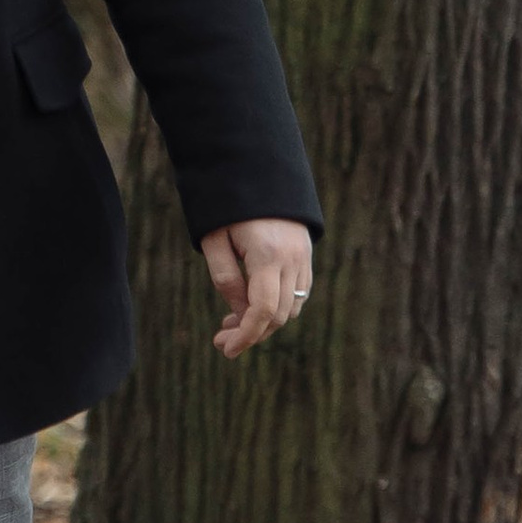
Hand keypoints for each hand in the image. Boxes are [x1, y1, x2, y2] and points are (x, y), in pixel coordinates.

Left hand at [201, 217, 312, 356]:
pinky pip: (298, 294)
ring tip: (231, 321)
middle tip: (221, 339)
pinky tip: (252, 306)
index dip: (247, 335)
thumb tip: (239, 314)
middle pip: (278, 315)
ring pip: (291, 308)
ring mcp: (303, 258)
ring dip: (264, 322)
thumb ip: (226, 279)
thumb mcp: (215, 240)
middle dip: (251, 334)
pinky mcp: (306, 257)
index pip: (263, 310)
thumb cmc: (228, 206)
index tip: (227, 349)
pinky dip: (278, 307)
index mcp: (267, 254)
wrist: (260, 173)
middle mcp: (292, 259)